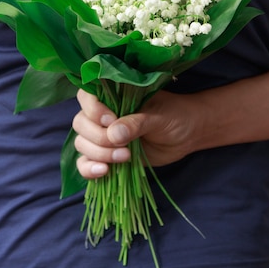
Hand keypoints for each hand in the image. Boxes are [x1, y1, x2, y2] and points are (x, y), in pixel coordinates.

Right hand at [72, 89, 199, 178]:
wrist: (188, 134)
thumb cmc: (176, 116)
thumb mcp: (159, 117)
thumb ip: (137, 123)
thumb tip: (113, 134)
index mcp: (113, 95)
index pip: (87, 97)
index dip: (93, 109)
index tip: (110, 120)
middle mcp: (103, 114)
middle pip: (81, 123)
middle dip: (98, 137)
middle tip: (123, 146)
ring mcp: (103, 135)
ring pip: (82, 143)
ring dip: (98, 153)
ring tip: (125, 157)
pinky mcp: (107, 155)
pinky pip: (86, 162)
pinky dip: (88, 169)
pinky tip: (103, 172)